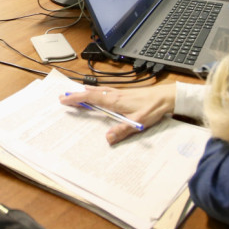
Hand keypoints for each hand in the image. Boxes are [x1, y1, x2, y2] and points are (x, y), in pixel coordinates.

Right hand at [59, 84, 176, 144]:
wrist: (165, 97)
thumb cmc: (152, 108)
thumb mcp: (138, 122)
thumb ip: (122, 130)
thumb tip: (107, 138)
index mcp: (114, 101)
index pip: (90, 98)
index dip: (76, 98)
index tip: (64, 99)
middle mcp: (115, 95)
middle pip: (91, 93)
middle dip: (77, 94)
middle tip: (63, 96)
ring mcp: (119, 93)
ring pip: (98, 90)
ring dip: (85, 92)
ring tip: (76, 92)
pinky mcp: (125, 93)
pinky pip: (105, 91)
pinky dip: (95, 91)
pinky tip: (97, 92)